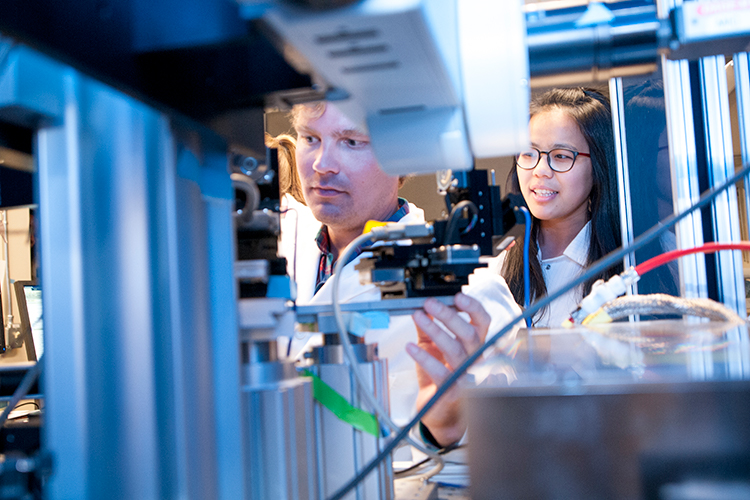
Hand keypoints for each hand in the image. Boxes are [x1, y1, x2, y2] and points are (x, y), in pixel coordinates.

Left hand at [406, 292, 489, 447]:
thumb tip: (421, 308)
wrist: (439, 412)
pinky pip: (440, 373)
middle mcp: (474, 360)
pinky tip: (411, 347)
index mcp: (474, 346)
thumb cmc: (440, 377)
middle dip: (449, 316)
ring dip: (435, 331)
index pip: (482, 323)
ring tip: (418, 317)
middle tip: (430, 303)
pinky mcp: (452, 392)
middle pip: (470, 334)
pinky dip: (424, 358)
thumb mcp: (432, 347)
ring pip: (455, 350)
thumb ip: (428, 328)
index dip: (473, 308)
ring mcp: (465, 376)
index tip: (458, 296)